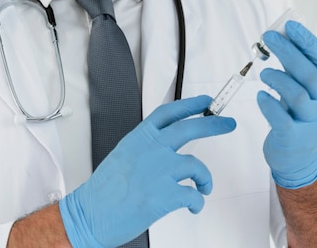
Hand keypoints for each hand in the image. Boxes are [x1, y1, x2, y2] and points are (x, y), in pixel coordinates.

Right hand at [58, 95, 235, 247]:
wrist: (89, 214)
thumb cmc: (103, 190)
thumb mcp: (123, 155)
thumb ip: (145, 148)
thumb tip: (166, 148)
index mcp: (139, 138)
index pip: (169, 113)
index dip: (190, 104)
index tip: (206, 101)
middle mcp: (150, 150)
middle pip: (189, 128)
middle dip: (213, 123)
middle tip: (227, 124)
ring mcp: (158, 172)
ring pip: (197, 166)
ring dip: (206, 178)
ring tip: (204, 187)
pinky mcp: (164, 196)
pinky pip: (193, 195)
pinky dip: (197, 201)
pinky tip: (193, 205)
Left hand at [257, 20, 316, 188]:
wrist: (301, 158)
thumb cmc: (301, 113)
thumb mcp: (307, 89)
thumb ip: (299, 65)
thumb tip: (282, 33)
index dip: (308, 42)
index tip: (290, 26)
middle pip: (309, 74)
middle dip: (287, 52)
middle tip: (268, 37)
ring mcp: (316, 124)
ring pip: (296, 94)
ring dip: (277, 78)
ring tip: (265, 72)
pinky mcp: (296, 139)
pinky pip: (281, 118)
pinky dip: (268, 104)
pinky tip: (261, 96)